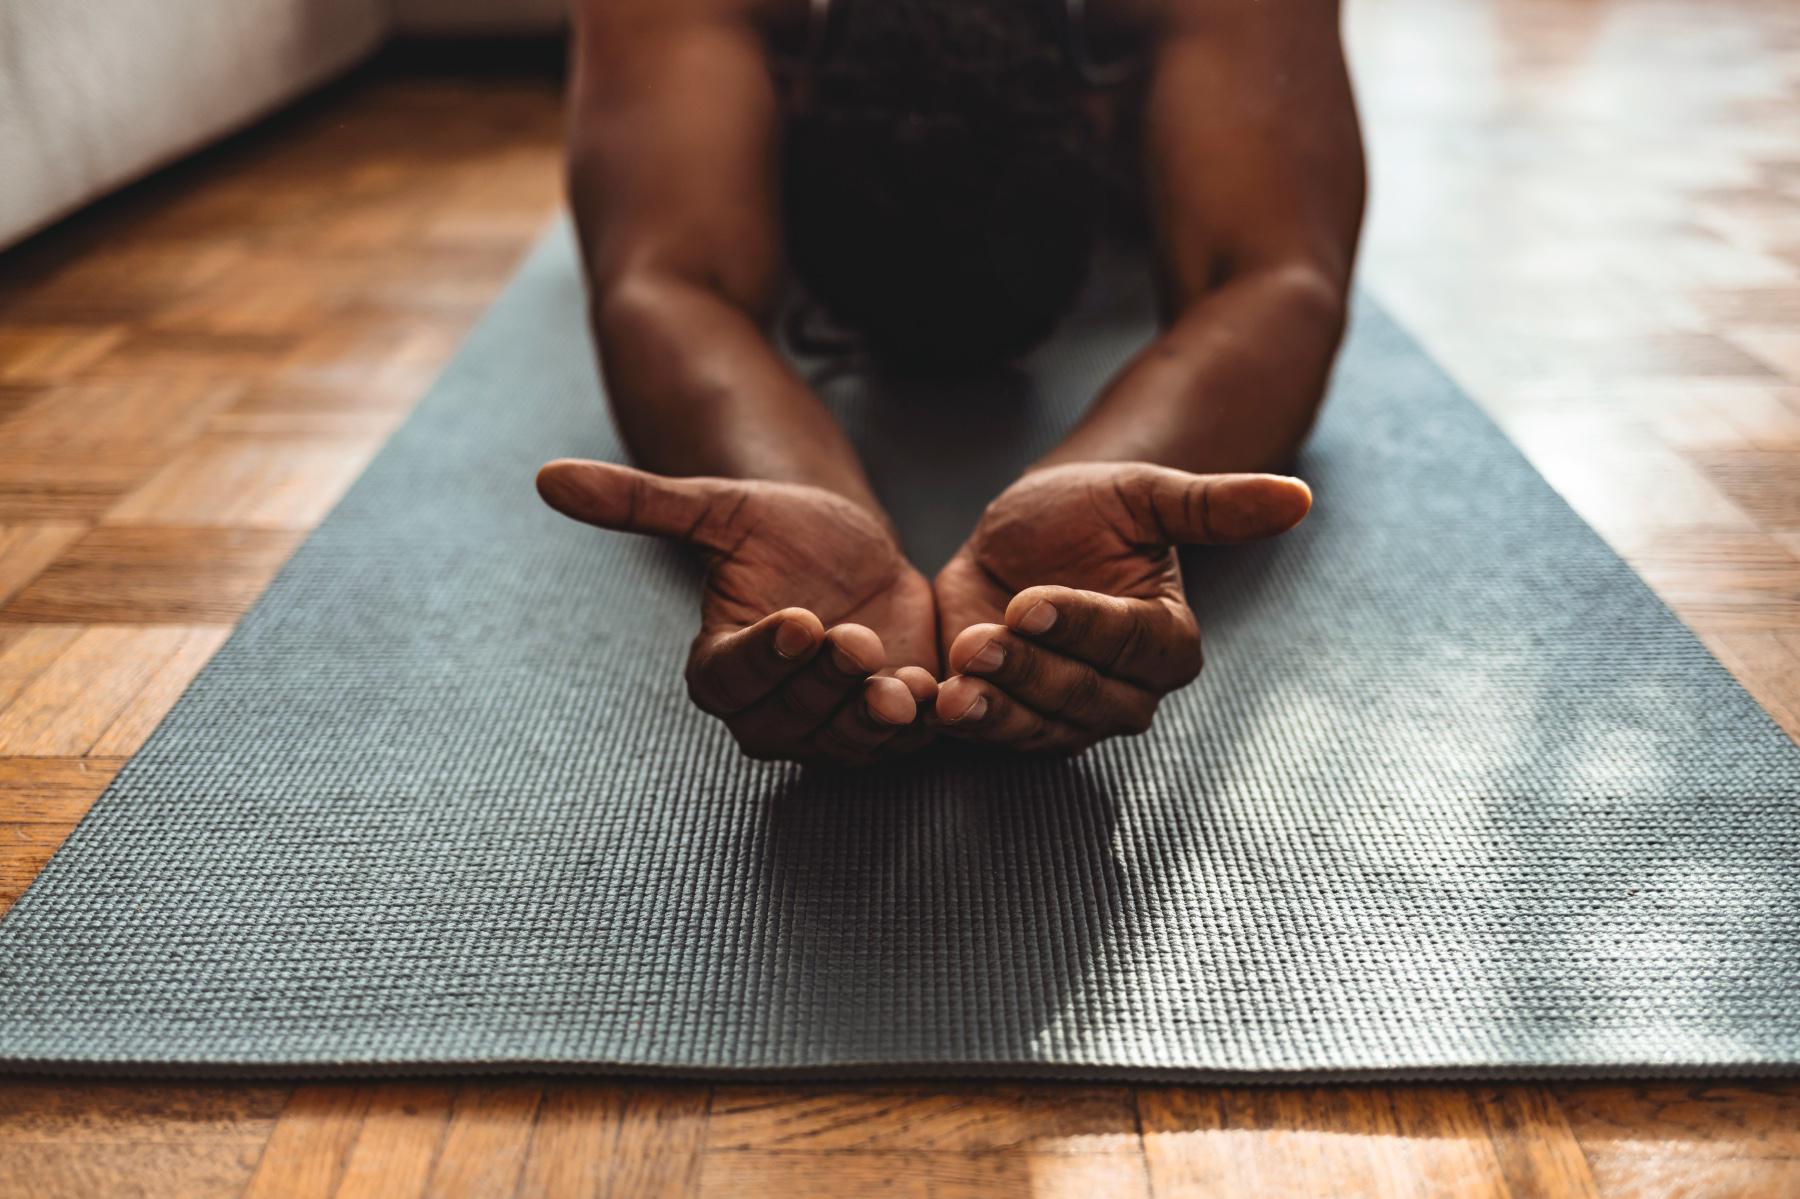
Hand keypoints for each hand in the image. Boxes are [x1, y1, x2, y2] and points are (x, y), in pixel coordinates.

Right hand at [538, 460, 938, 764]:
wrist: (852, 552)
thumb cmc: (780, 532)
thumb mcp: (718, 509)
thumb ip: (640, 503)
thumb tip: (547, 476)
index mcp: (722, 668)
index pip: (733, 680)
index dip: (767, 657)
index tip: (800, 619)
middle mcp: (769, 714)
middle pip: (790, 719)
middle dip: (824, 682)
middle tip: (854, 638)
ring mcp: (828, 730)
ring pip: (844, 740)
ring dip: (870, 716)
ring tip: (899, 678)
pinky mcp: (885, 729)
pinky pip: (899, 743)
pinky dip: (919, 725)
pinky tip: (935, 690)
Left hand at [932, 462, 1311, 752]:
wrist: (1022, 531)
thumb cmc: (1090, 511)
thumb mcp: (1145, 495)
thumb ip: (1214, 505)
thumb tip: (1296, 497)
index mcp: (1167, 640)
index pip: (1131, 645)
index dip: (1082, 627)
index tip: (1030, 603)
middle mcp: (1127, 691)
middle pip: (1086, 698)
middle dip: (1032, 671)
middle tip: (983, 642)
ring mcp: (1070, 715)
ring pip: (1041, 727)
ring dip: (996, 710)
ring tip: (954, 683)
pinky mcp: (1016, 722)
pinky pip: (997, 737)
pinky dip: (965, 725)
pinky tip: (932, 701)